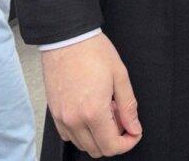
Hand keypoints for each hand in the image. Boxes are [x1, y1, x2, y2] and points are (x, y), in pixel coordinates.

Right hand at [40, 33, 141, 156]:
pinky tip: (91, 112)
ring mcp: (62, 118)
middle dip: (114, 139)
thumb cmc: (93, 52)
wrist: (67, 39)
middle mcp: (74, 120)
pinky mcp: (54, 113)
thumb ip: (128, 106)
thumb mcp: (120, 75)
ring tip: (106, 111)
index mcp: (94, 111)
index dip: (128, 143)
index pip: (111, 146)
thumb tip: (134, 126)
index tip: (134, 132)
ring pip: (82, 144)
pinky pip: (69, 135)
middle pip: (97, 150)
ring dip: (98, 136)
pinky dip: (82, 132)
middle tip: (122, 117)